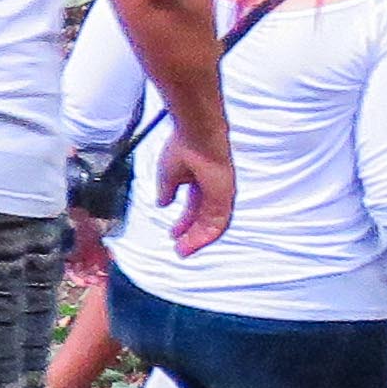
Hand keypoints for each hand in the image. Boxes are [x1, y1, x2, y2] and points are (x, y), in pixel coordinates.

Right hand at [156, 137, 233, 259]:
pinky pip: (218, 224)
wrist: (197, 136)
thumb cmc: (184, 147)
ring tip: (184, 251)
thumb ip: (166, 191)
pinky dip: (207, 236)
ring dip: (198, 240)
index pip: (194, 209)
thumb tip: (162, 203)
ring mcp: (220, 196)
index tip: (173, 234)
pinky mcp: (225, 199)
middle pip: (203, 219)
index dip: (184, 223)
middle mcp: (212, 191)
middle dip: (190, 235)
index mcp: (199, 183)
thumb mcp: (168, 175)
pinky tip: (195, 244)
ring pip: (211, 225)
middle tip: (180, 248)